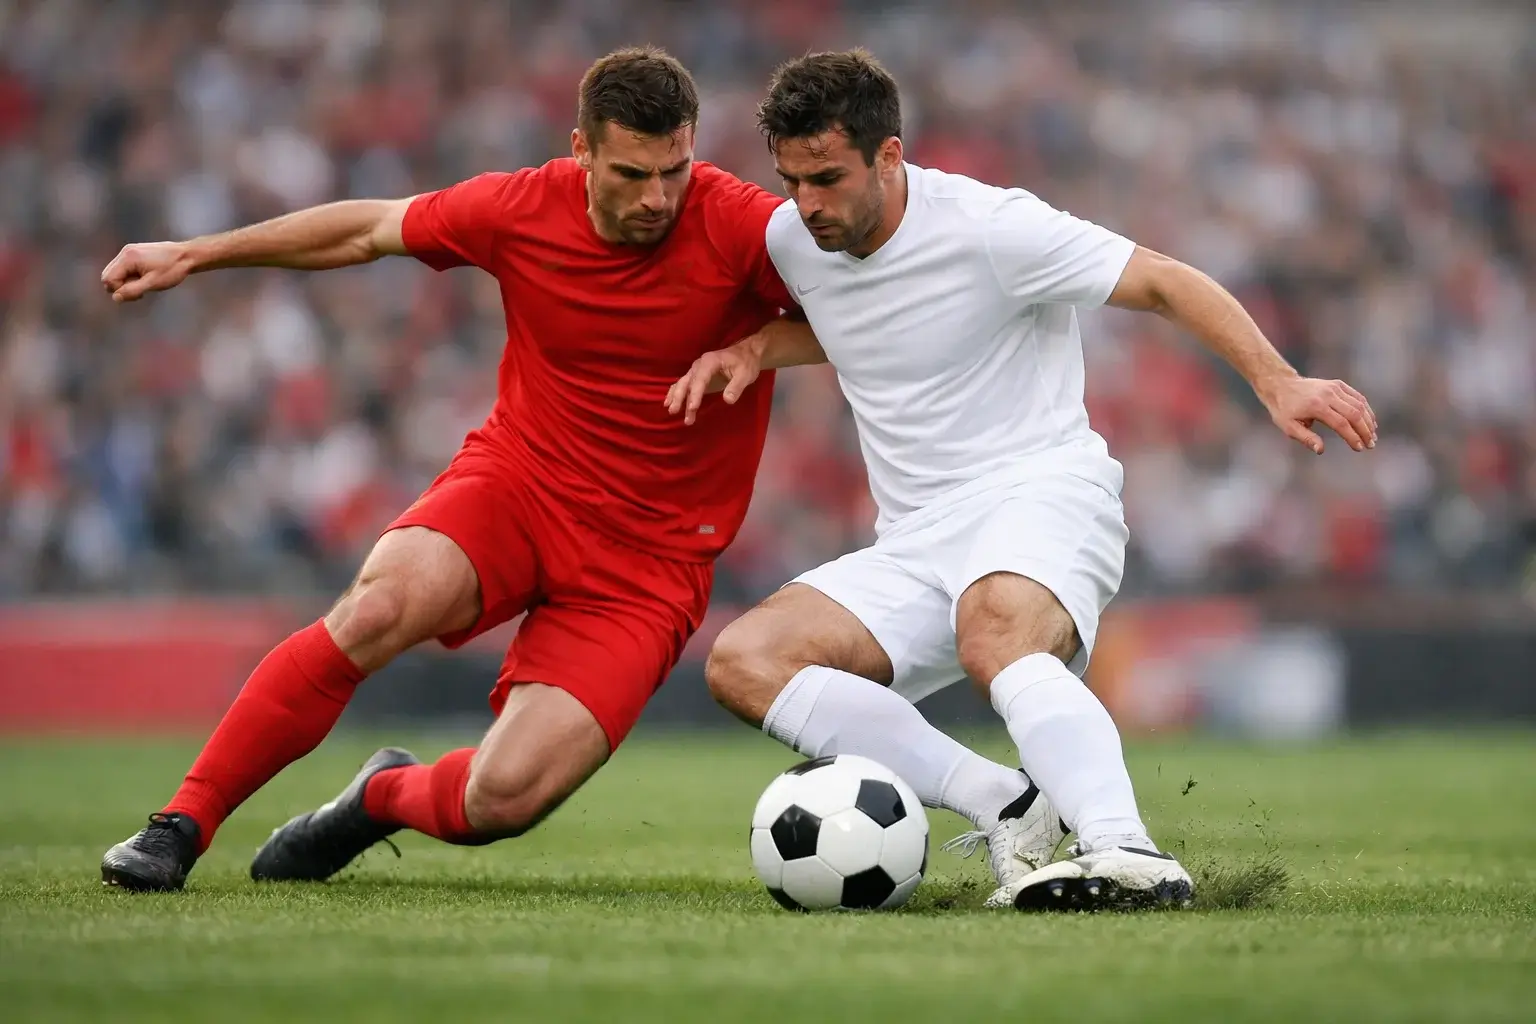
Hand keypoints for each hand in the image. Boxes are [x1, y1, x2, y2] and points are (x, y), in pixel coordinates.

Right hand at [101, 242, 193, 301]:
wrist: (187, 256)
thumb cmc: (172, 270)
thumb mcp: (152, 284)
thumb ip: (132, 291)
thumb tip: (115, 298)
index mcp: (127, 258)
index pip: (108, 279)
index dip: (119, 291)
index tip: (138, 294)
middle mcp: (125, 252)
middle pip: (108, 275)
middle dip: (121, 287)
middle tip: (141, 291)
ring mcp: (129, 251)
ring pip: (116, 273)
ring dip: (126, 283)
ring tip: (145, 285)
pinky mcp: (135, 253)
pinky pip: (124, 269)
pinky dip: (131, 277)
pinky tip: (145, 279)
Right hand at [664, 342, 764, 425]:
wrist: (746, 353)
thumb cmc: (746, 363)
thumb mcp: (746, 374)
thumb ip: (736, 386)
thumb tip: (728, 400)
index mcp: (710, 362)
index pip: (700, 379)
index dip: (695, 394)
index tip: (693, 408)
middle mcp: (699, 365)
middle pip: (687, 382)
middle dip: (680, 397)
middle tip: (675, 412)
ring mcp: (696, 370)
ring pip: (683, 384)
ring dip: (677, 397)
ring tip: (671, 411)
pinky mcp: (697, 376)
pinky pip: (683, 384)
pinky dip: (675, 392)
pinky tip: (669, 402)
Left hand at [1259, 375, 1377, 453]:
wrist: (1281, 385)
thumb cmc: (1284, 409)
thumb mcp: (1288, 427)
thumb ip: (1306, 438)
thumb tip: (1321, 450)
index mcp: (1316, 406)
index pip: (1341, 423)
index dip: (1352, 437)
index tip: (1359, 448)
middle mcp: (1328, 395)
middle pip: (1354, 414)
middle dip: (1365, 431)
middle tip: (1370, 445)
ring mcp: (1334, 387)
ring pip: (1359, 404)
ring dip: (1369, 421)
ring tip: (1372, 436)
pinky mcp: (1338, 384)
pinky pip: (1357, 396)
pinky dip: (1366, 409)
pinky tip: (1370, 421)